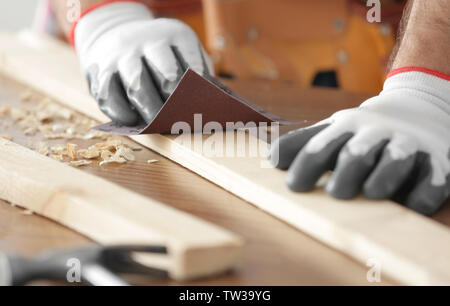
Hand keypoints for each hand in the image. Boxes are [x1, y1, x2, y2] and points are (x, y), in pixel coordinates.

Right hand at [73, 2, 213, 124]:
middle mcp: (148, 41)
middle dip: (177, 103)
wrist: (111, 31)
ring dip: (150, 110)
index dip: (199, 92)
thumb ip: (197, 74)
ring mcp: (123, 55)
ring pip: (138, 86)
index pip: (192, 65)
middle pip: (167, 77)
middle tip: (182, 121)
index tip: (203, 110)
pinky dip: (121, 112)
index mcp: (175, 35)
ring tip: (158, 124)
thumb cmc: (158, 54)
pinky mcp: (100, 70)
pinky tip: (132, 120)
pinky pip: (109, 95)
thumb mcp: (180, 52)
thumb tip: (212, 106)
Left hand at [270, 70, 449, 214]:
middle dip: (346, 171)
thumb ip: (302, 143)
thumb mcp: (333, 129)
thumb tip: (270, 159)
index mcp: (346, 128)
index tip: (294, 186)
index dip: (306, 164)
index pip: (321, 146)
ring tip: (370, 192)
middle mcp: (376, 134)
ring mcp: (407, 146)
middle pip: (357, 152)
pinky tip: (412, 203)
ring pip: (395, 160)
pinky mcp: (436, 163)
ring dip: (383, 176)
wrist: (419, 109)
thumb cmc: (363, 131)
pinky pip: (431, 180)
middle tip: (335, 193)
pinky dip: (423, 192)